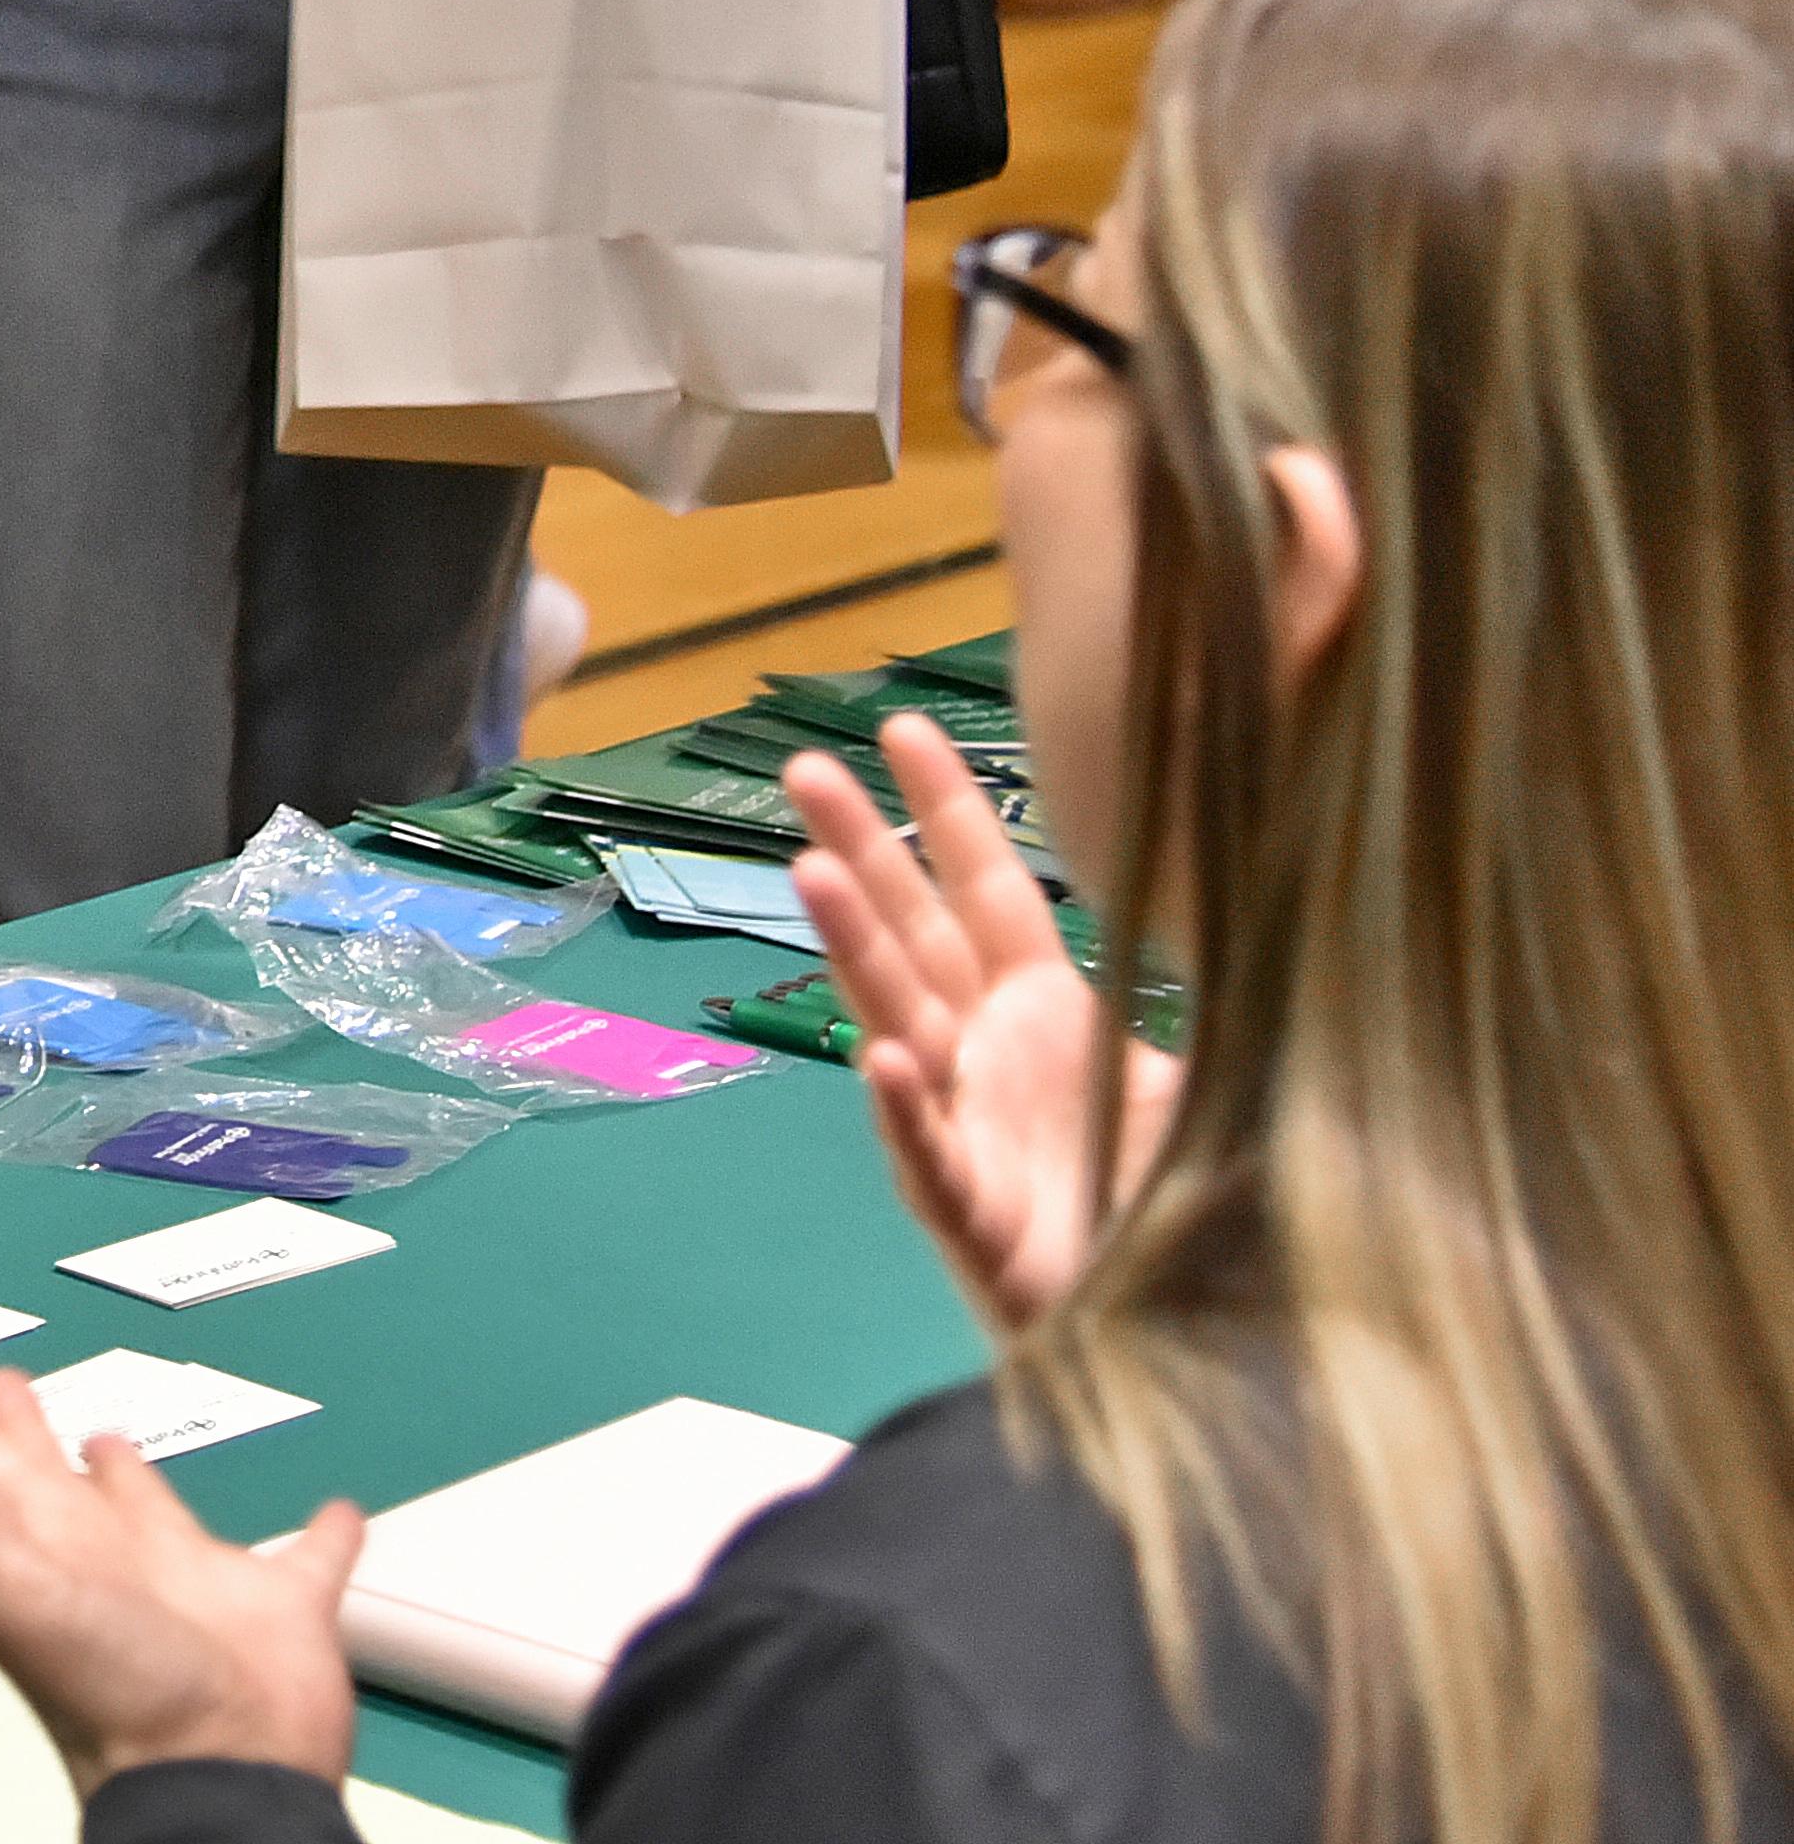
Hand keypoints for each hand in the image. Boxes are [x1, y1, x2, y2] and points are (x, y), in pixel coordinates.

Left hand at [0, 1355, 364, 1793]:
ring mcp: (190, 1580)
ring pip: (153, 1508)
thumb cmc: (111, 1688)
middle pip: (50, 1475)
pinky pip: (310, 1557)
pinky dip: (327, 1535)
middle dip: (20, 1428)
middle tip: (3, 1381)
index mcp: (38, 1541)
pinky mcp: (280, 1606)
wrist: (223, 1769)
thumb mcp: (9, 1582)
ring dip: (135, 1473)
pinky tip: (339, 1512)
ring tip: (113, 1434)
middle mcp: (104, 1553)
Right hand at [785, 713, 1172, 1335]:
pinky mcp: (972, 1217)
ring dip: (853, 949)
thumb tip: (1271, 885)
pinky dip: (904, 1111)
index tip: (900, 726)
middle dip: (859, 848)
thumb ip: (1229, 993)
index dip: (949, 810)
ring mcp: (968, 1130)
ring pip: (896, 1020)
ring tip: (809, 872)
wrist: (1193, 1347)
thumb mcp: (1223, 1079)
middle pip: (912, 934)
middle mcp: (990, 1055)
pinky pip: (929, 1158)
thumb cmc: (1196, 1213)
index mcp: (1048, 1014)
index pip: (989, 890)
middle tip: (802, 767)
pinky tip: (883, 1063)